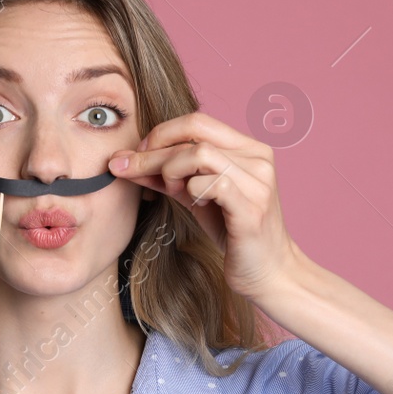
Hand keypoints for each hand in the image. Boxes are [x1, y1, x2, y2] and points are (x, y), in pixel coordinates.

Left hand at [107, 110, 302, 300]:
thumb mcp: (195, 196)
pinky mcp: (253, 209)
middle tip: (127, 167)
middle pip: (195, 134)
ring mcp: (258, 183)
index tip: (137, 153)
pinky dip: (193, 191)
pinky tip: (194, 203)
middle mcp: (258, 159)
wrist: (268, 272)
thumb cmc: (232, 231)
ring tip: (172, 191)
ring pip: (201, 154)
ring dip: (171, 170)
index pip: (198, 121)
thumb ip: (167, 175)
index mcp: (248, 149)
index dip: (161, 133)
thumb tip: (124, 160)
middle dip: (153, 150)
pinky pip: (213, 184)